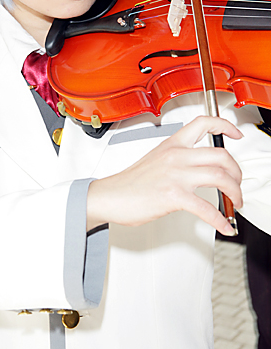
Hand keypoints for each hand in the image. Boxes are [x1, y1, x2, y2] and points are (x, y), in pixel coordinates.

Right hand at [87, 115, 242, 235]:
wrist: (111, 196)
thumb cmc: (131, 182)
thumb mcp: (157, 160)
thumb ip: (179, 160)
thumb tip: (200, 169)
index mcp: (172, 144)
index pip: (203, 123)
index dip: (225, 126)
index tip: (236, 133)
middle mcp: (176, 155)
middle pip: (221, 154)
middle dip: (237, 172)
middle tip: (237, 183)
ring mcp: (176, 175)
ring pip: (221, 177)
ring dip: (235, 192)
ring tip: (235, 202)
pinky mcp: (174, 196)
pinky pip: (207, 208)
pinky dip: (220, 220)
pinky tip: (223, 225)